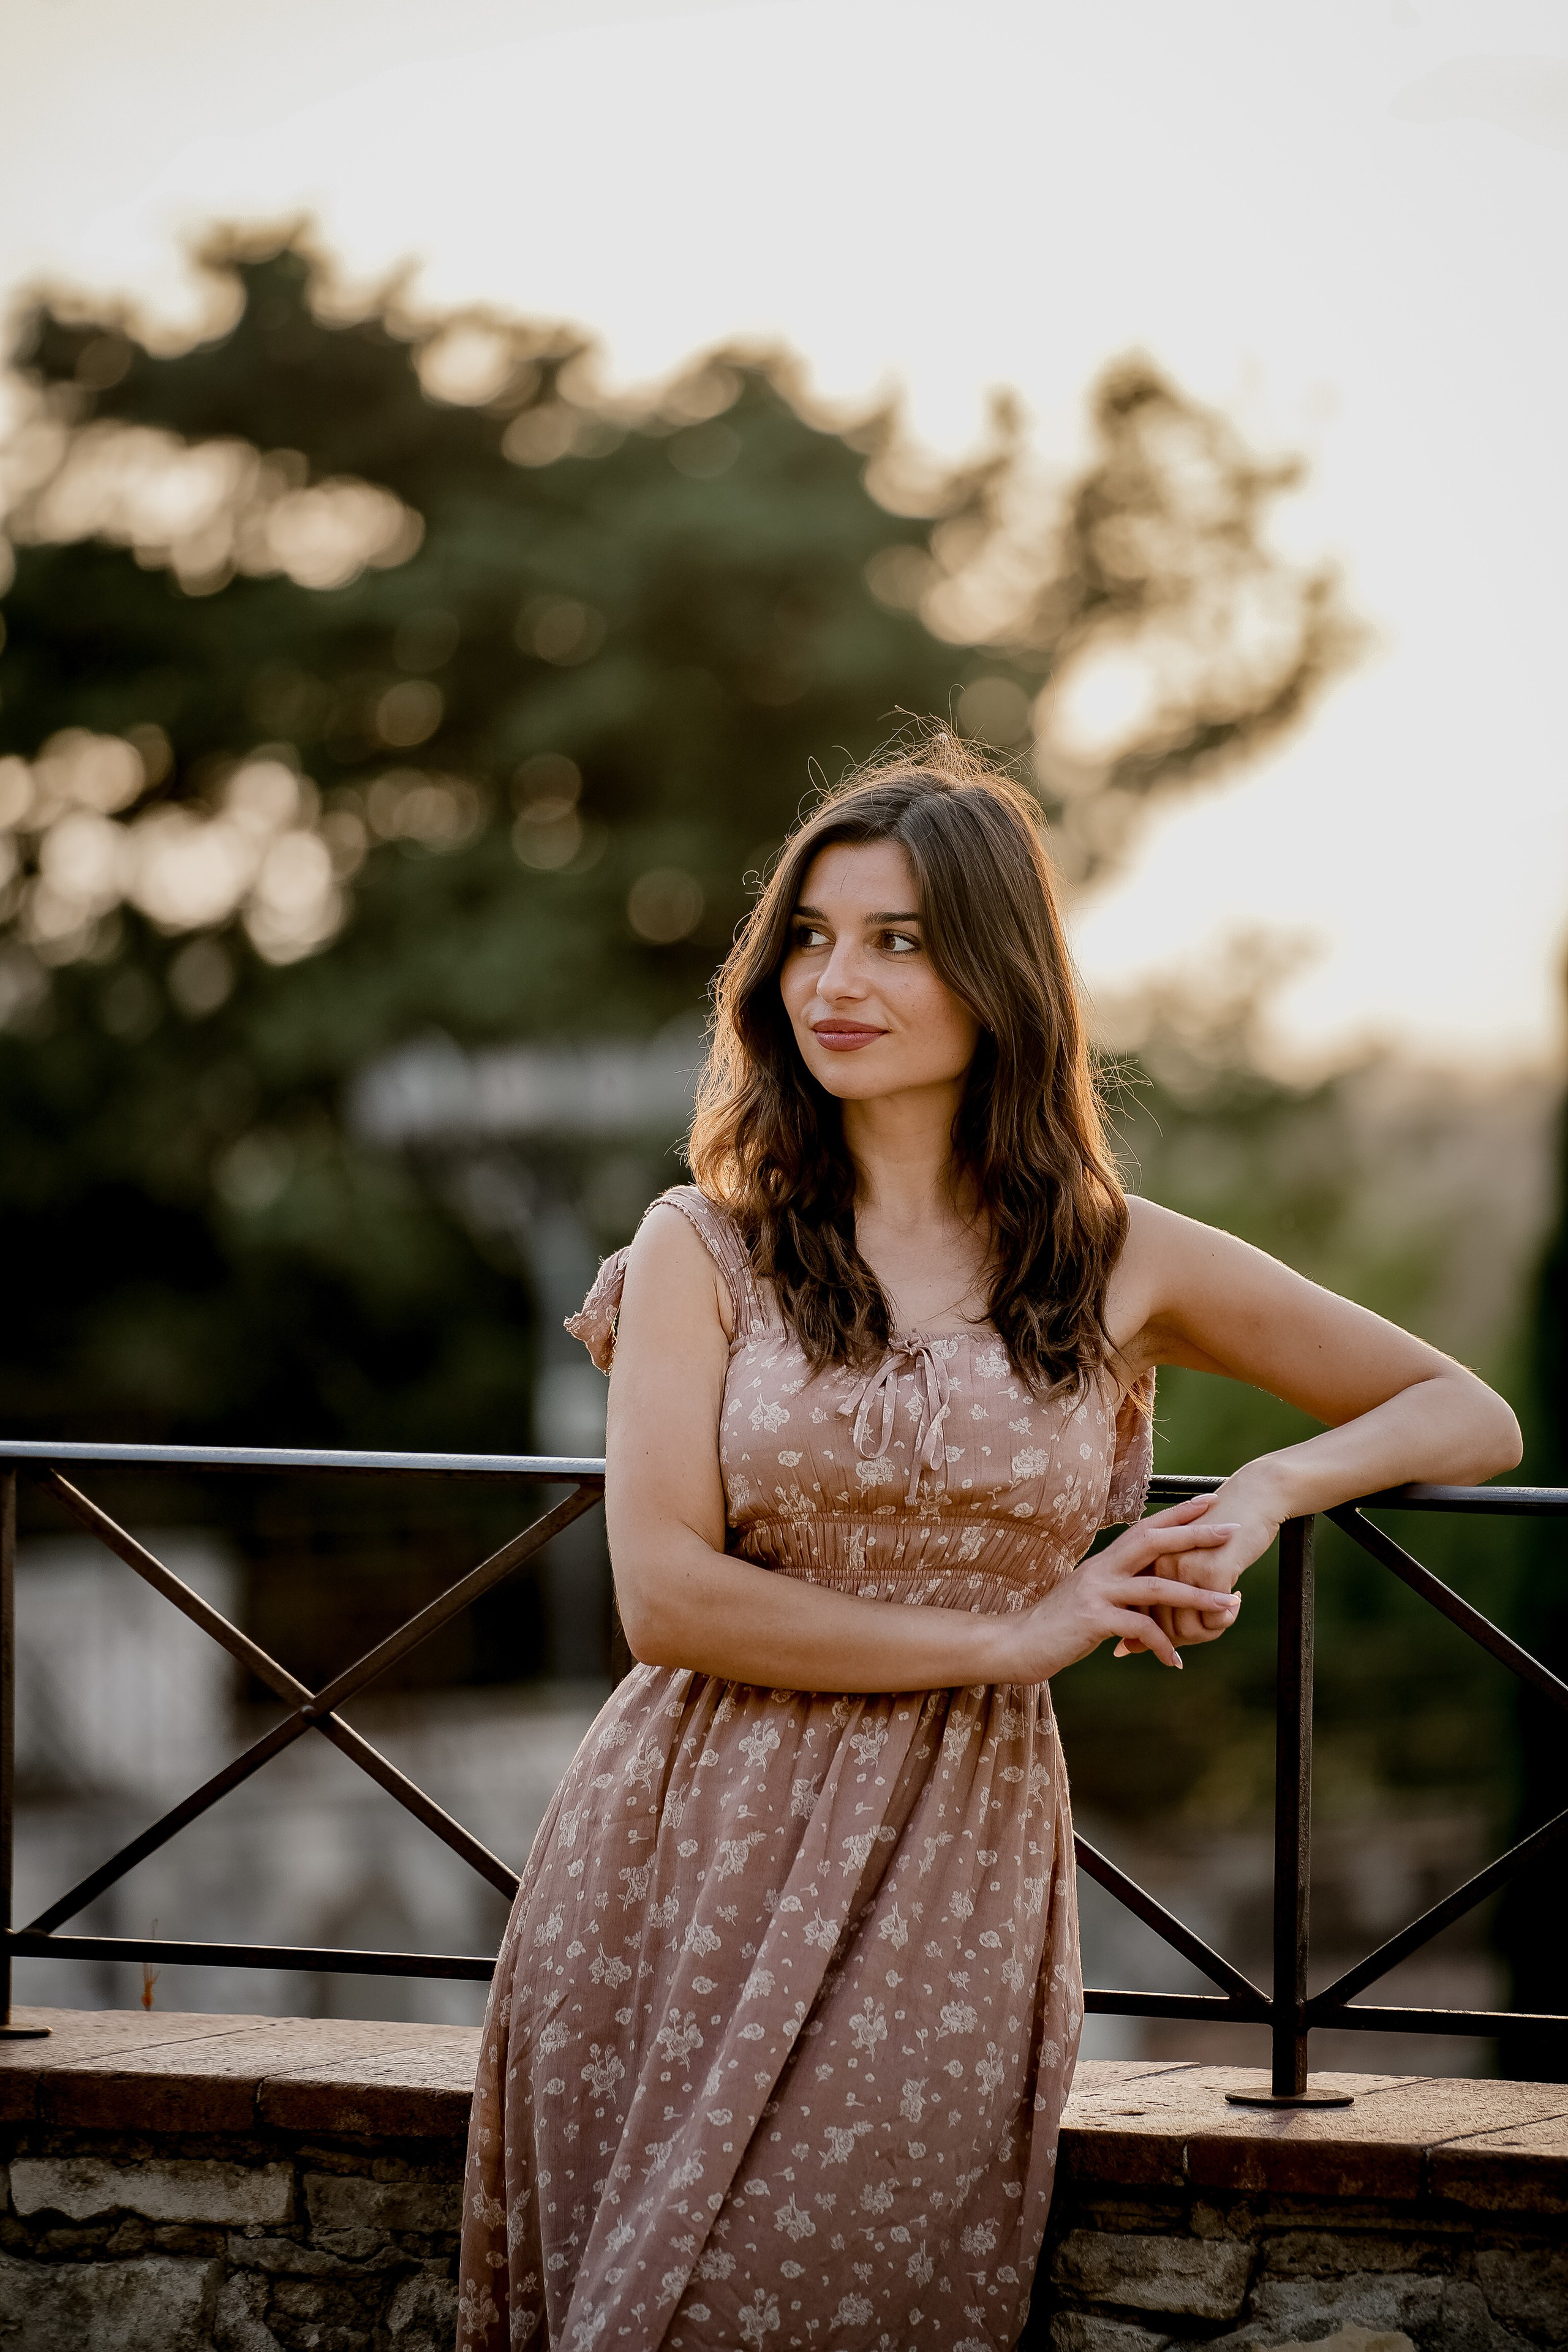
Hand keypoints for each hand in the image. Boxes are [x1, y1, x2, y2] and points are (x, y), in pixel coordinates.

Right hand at [1004, 1507, 1241, 1676]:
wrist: (1019, 1644)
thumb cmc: (1057, 1624)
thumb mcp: (1090, 1598)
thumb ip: (1116, 1588)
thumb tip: (1145, 1587)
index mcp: (1104, 1561)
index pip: (1145, 1528)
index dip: (1178, 1514)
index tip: (1209, 1502)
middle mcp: (1102, 1569)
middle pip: (1153, 1542)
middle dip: (1194, 1535)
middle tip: (1230, 1530)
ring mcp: (1097, 1593)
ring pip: (1156, 1587)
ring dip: (1196, 1596)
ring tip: (1227, 1604)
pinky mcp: (1094, 1619)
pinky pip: (1139, 1629)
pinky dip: (1161, 1644)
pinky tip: (1174, 1660)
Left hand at [1114, 1477, 1283, 1656]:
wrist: (1251, 1498)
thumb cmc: (1216, 1538)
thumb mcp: (1180, 1569)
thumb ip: (1155, 1605)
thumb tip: (1124, 1649)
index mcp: (1144, 1562)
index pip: (1140, 1620)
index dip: (1161, 1637)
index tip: (1182, 1634)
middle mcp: (1157, 1565)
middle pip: (1164, 1630)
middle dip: (1191, 1637)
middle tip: (1214, 1622)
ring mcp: (1182, 1568)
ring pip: (1190, 1630)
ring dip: (1212, 1630)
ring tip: (1226, 1610)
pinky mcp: (1210, 1571)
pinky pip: (1215, 1620)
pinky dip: (1227, 1618)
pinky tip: (1235, 1598)